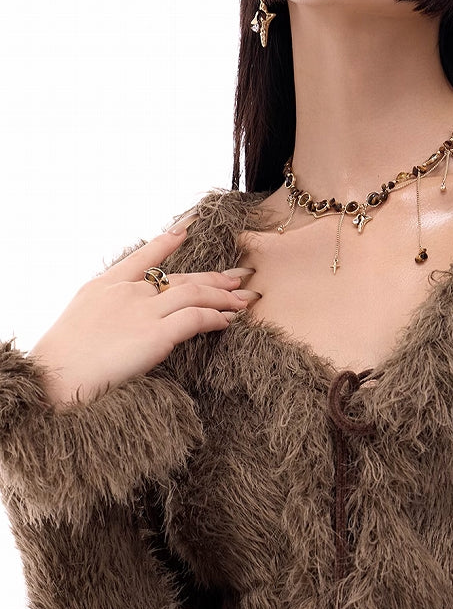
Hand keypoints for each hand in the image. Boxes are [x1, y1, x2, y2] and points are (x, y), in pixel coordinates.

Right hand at [28, 217, 257, 408]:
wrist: (54, 381)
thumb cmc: (63, 361)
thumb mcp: (82, 321)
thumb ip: (109, 310)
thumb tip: (130, 318)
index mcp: (105, 285)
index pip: (143, 256)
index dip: (167, 241)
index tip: (187, 227)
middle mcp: (127, 292)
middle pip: (180, 278)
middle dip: (214, 277)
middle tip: (238, 277)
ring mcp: (143, 311)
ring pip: (195, 293)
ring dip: (224, 297)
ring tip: (244, 301)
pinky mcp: (156, 335)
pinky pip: (197, 319)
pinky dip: (217, 318)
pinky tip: (228, 321)